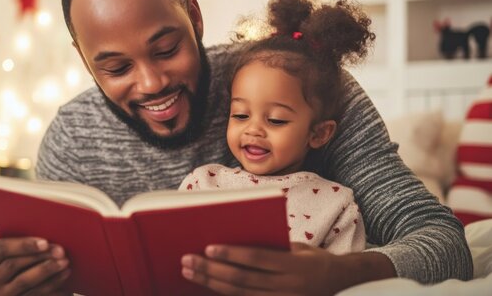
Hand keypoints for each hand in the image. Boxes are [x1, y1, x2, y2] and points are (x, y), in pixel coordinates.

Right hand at [0, 237, 71, 295]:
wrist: (25, 289)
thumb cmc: (25, 264)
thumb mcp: (19, 255)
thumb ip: (26, 246)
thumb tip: (48, 236)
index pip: (1, 249)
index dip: (23, 245)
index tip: (45, 243)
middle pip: (13, 265)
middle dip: (39, 256)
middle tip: (61, 251)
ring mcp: (3, 295)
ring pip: (24, 281)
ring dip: (47, 270)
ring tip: (65, 262)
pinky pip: (35, 295)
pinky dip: (52, 284)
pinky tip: (64, 275)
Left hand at [181, 242, 394, 295]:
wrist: (344, 284)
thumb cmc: (315, 260)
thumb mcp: (298, 248)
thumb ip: (270, 247)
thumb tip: (234, 240)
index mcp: (294, 266)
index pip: (256, 259)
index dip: (231, 254)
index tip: (208, 247)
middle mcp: (288, 287)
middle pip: (242, 280)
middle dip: (211, 270)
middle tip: (187, 260)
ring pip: (239, 295)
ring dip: (211, 284)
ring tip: (189, 272)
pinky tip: (207, 288)